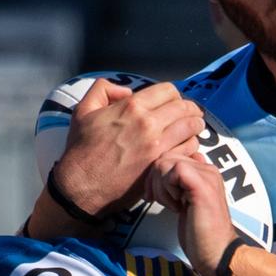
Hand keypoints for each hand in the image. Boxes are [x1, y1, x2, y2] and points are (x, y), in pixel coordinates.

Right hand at [55, 80, 204, 217]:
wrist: (82, 185)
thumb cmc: (81, 150)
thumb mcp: (83, 110)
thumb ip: (103, 90)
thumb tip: (126, 91)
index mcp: (131, 107)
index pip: (168, 91)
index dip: (173, 95)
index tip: (173, 102)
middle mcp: (148, 123)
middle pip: (184, 108)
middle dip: (189, 109)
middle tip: (190, 114)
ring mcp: (158, 145)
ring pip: (191, 127)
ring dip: (194, 126)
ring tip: (192, 128)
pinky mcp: (162, 164)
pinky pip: (188, 149)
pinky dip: (190, 145)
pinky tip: (185, 146)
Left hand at [145, 152, 238, 275]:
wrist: (216, 253)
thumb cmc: (199, 234)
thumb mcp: (186, 203)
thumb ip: (179, 185)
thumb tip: (161, 170)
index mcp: (205, 171)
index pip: (172, 155)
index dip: (158, 174)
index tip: (155, 195)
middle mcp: (208, 169)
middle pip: (165, 156)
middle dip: (154, 180)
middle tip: (158, 201)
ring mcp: (207, 175)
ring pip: (166, 162)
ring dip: (160, 186)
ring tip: (172, 205)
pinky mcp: (202, 185)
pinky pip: (174, 171)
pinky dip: (167, 189)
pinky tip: (176, 206)